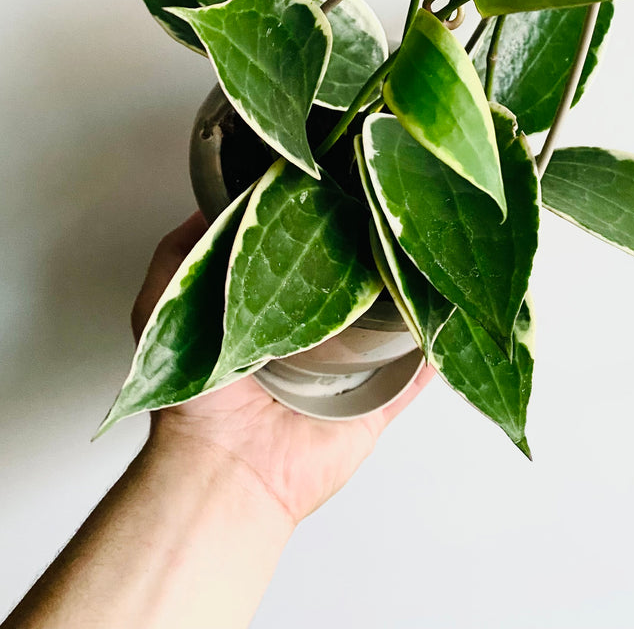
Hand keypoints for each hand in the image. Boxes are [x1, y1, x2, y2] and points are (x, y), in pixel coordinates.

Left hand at [132, 213, 432, 525]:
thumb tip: (207, 200)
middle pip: (352, 284)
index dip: (320, 223)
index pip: (303, 257)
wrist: (226, 468)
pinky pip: (414, 377)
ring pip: (391, 324)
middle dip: (369, 252)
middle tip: (389, 212)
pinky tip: (453, 316)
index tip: (340, 184)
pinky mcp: (372, 406)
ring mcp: (346, 373)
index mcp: (268, 312)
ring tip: (429, 251)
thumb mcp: (161, 306)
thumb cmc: (193, 396)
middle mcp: (310, 338)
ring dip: (411, 295)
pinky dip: (436, 351)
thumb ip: (180, 253)